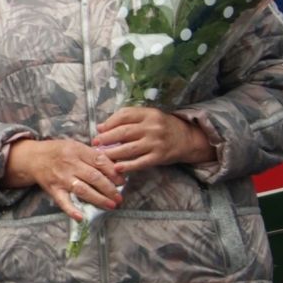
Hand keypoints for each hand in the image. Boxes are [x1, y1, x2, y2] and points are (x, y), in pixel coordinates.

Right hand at [5, 138, 123, 219]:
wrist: (33, 157)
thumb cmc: (58, 151)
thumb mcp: (75, 146)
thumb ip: (92, 155)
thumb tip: (115, 167)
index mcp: (77, 150)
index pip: (99, 161)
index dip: (113, 172)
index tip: (122, 181)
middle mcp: (69, 164)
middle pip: (94, 177)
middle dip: (110, 188)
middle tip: (119, 197)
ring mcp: (61, 178)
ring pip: (83, 190)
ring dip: (98, 199)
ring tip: (111, 205)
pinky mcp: (53, 189)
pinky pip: (63, 201)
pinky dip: (71, 210)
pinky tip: (80, 217)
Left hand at [93, 106, 214, 173]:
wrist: (187, 138)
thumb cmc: (161, 126)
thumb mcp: (147, 116)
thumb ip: (126, 119)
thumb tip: (100, 127)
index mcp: (148, 114)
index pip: (124, 115)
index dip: (109, 123)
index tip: (98, 130)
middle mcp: (152, 127)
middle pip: (124, 132)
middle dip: (106, 138)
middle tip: (95, 144)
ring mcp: (156, 142)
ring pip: (130, 148)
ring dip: (112, 153)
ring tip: (100, 156)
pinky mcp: (159, 156)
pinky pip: (141, 162)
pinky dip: (128, 166)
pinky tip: (117, 168)